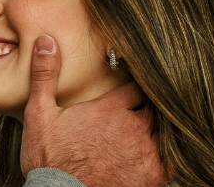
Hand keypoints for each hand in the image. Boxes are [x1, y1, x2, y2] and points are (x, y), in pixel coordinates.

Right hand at [20, 35, 167, 186]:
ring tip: (156, 128)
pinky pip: (174, 160)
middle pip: (155, 107)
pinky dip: (173, 154)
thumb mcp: (39, 114)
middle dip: (150, 106)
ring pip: (166, 130)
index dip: (137, 85)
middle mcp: (133, 126)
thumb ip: (45, 75)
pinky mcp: (152, 176)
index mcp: (110, 108)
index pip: (137, 86)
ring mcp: (145, 152)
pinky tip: (167, 152)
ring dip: (161, 128)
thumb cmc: (48, 160)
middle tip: (146, 108)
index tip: (135, 88)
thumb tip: (47, 40)